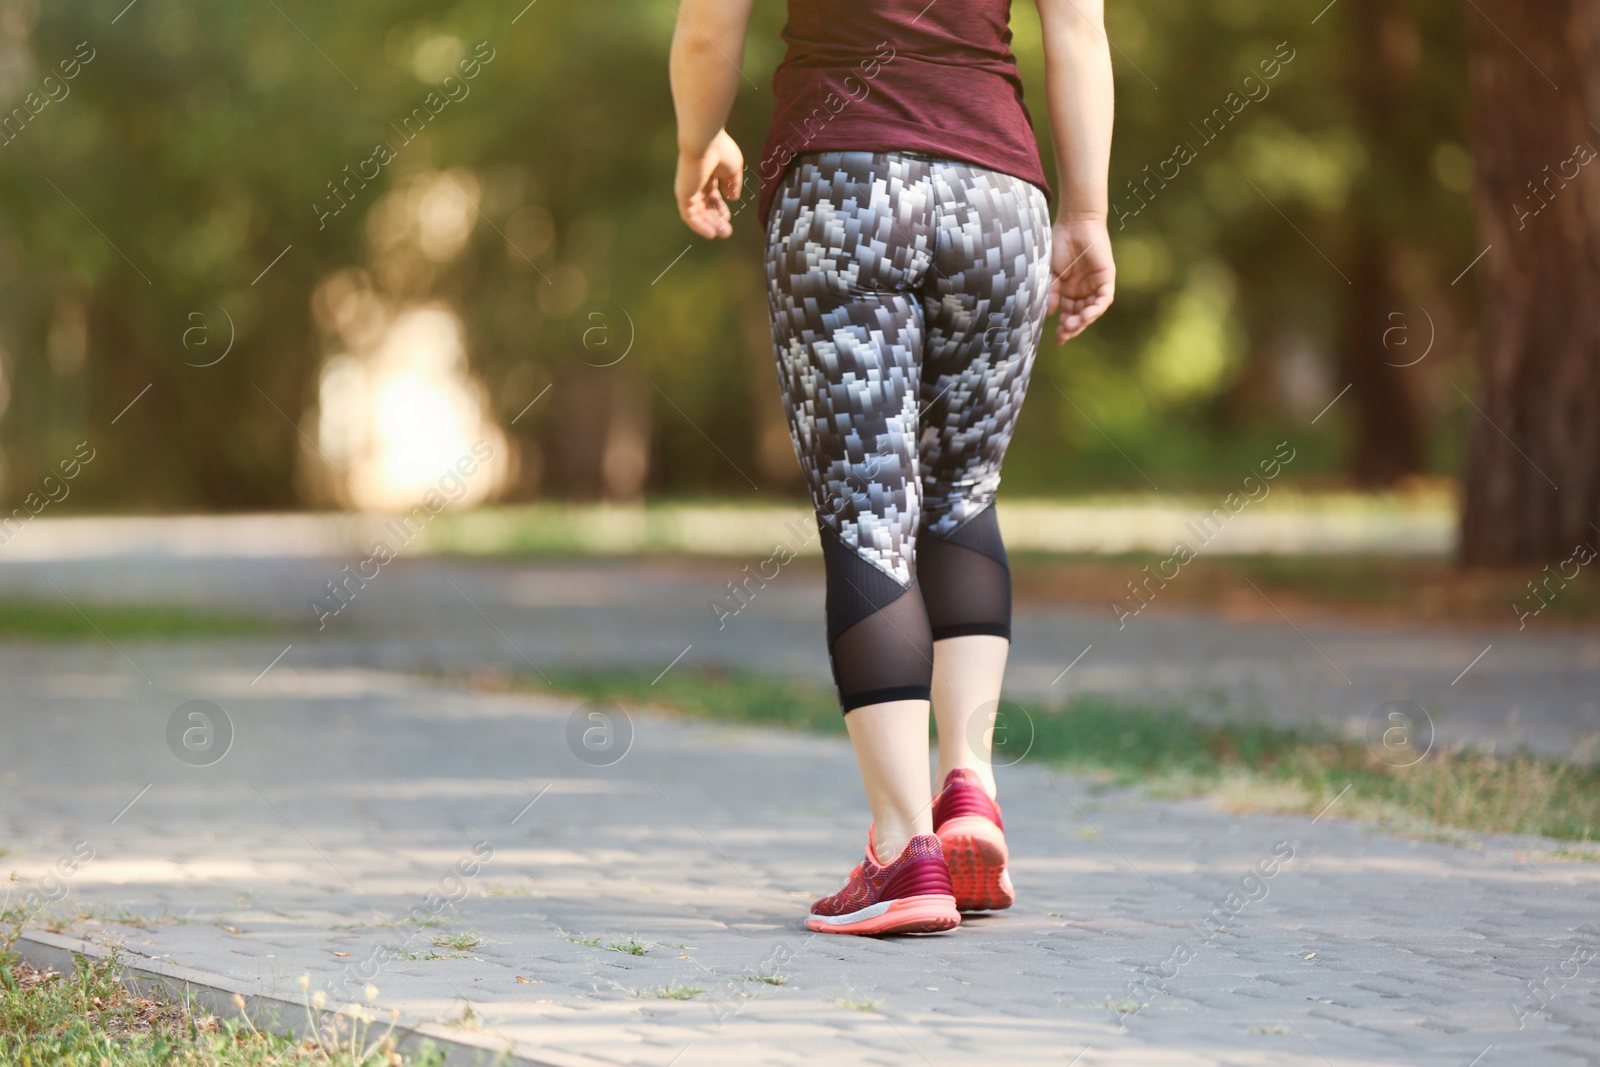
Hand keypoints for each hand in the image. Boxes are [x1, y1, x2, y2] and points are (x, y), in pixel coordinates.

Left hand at [675, 130, 743, 238]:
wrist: (704, 142)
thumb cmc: (720, 150)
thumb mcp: (733, 169)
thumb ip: (733, 184)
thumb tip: (732, 198)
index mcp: (707, 173)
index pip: (711, 195)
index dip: (720, 207)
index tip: (728, 216)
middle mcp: (696, 181)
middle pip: (704, 205)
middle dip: (716, 219)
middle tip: (726, 232)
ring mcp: (688, 188)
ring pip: (698, 212)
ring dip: (709, 224)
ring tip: (722, 234)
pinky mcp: (683, 194)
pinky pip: (689, 215)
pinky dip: (699, 225)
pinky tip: (710, 233)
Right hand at [1046, 217, 1114, 342]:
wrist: (1074, 223)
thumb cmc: (1060, 244)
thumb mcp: (1052, 273)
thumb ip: (1051, 293)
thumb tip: (1048, 315)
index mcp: (1070, 290)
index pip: (1068, 314)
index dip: (1063, 328)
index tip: (1056, 340)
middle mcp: (1084, 290)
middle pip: (1080, 315)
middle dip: (1073, 328)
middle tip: (1063, 336)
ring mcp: (1096, 284)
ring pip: (1093, 310)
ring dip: (1084, 320)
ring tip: (1073, 326)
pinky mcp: (1106, 277)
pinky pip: (1105, 298)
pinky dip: (1097, 308)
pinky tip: (1087, 315)